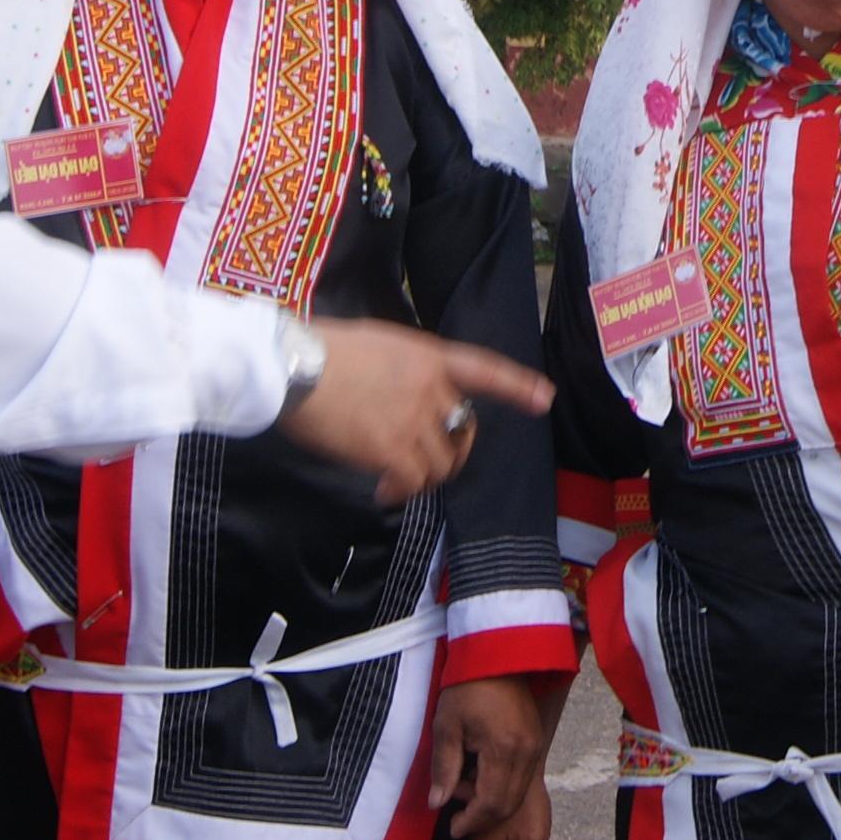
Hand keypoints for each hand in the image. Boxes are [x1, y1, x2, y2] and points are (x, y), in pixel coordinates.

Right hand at [276, 321, 551, 503]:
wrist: (295, 368)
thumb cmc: (323, 351)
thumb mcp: (379, 346)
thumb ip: (405, 372)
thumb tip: (401, 402)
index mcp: (430, 356)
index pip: (484, 370)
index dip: (518, 386)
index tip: (545, 399)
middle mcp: (432, 388)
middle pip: (463, 431)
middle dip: (451, 452)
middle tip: (425, 464)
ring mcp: (415, 419)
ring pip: (440, 464)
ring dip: (421, 477)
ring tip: (392, 480)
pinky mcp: (392, 450)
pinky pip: (412, 483)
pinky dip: (399, 493)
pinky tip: (381, 491)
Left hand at [429, 676, 545, 839]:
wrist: (496, 656)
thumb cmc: (467, 688)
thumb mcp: (446, 726)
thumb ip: (443, 768)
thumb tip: (437, 804)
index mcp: (504, 748)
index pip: (491, 802)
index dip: (471, 820)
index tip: (452, 827)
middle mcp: (526, 752)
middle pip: (508, 804)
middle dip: (482, 818)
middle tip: (458, 818)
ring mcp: (535, 746)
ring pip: (518, 794)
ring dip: (493, 804)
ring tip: (465, 790)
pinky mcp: (536, 741)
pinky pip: (523, 778)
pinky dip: (503, 788)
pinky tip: (481, 777)